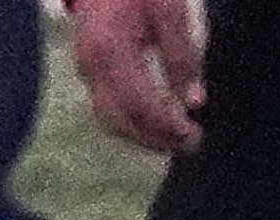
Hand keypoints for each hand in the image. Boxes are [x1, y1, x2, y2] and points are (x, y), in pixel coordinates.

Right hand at [70, 0, 202, 153]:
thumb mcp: (169, 10)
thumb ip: (181, 55)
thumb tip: (193, 102)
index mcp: (111, 52)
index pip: (140, 104)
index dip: (166, 126)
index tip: (192, 135)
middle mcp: (92, 68)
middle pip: (120, 121)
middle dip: (154, 140)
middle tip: (189, 146)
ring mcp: (86, 71)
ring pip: (111, 119)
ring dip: (142, 136)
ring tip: (173, 140)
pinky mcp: (89, 71)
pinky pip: (108, 107)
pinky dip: (132, 122)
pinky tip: (154, 123)